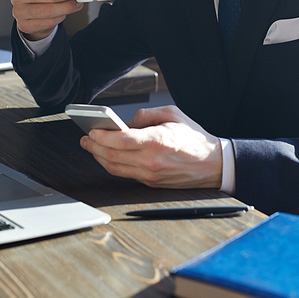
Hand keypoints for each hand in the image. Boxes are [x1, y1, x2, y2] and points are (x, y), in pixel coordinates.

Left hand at [80, 105, 221, 188]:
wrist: (213, 164)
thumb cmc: (194, 138)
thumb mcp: (172, 114)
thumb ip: (145, 115)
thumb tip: (124, 123)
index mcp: (157, 141)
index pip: (121, 140)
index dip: (102, 136)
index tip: (91, 130)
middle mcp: (152, 161)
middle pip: (113, 156)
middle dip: (94, 147)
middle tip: (85, 139)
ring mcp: (151, 175)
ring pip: (115, 168)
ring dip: (99, 158)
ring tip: (91, 147)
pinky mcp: (151, 183)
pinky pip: (126, 174)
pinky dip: (113, 165)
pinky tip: (107, 156)